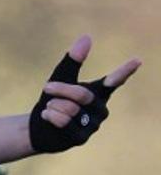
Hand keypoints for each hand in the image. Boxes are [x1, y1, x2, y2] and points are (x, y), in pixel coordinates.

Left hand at [29, 35, 141, 152]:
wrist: (37, 126)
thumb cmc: (52, 100)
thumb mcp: (59, 78)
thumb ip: (73, 60)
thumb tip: (87, 36)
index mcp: (98, 93)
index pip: (113, 81)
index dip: (125, 71)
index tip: (137, 60)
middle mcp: (100, 109)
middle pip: (81, 95)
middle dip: (60, 89)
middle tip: (46, 87)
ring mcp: (93, 125)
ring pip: (70, 108)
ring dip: (53, 105)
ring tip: (51, 108)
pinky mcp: (81, 138)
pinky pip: (63, 121)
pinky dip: (50, 115)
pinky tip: (48, 118)